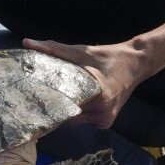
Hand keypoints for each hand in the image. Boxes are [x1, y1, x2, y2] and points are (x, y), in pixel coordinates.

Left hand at [22, 38, 153, 129]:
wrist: (137, 63)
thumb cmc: (109, 57)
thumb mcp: (81, 52)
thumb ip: (54, 49)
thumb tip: (27, 43)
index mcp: (98, 98)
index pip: (64, 108)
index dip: (47, 104)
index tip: (30, 101)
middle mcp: (102, 113)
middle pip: (68, 116)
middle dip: (53, 108)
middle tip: (32, 102)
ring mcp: (105, 120)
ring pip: (75, 120)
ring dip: (64, 111)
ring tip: (46, 102)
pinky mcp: (106, 121)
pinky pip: (84, 120)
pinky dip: (75, 112)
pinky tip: (66, 104)